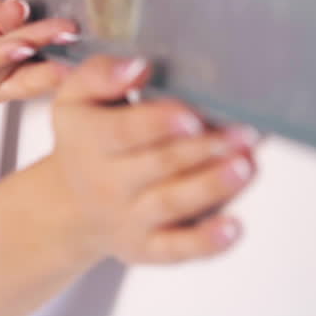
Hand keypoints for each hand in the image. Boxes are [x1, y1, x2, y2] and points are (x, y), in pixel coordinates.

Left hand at [0, 0, 79, 113]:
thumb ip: (1, 11)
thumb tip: (21, 6)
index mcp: (15, 63)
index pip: (50, 58)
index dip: (71, 51)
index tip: (93, 42)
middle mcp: (3, 75)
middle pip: (38, 63)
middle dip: (59, 47)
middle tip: (79, 33)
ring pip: (13, 60)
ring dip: (35, 45)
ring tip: (57, 33)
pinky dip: (3, 53)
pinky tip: (19, 45)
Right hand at [46, 55, 259, 263]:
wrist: (70, 202)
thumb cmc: (86, 138)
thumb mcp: (75, 97)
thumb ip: (101, 73)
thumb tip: (137, 67)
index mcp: (87, 139)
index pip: (123, 132)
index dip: (158, 124)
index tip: (190, 116)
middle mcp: (105, 182)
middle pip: (159, 164)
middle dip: (204, 148)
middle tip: (244, 132)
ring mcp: (126, 218)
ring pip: (173, 203)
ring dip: (213, 186)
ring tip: (245, 165)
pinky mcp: (145, 247)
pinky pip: (176, 249)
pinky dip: (207, 242)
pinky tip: (234, 227)